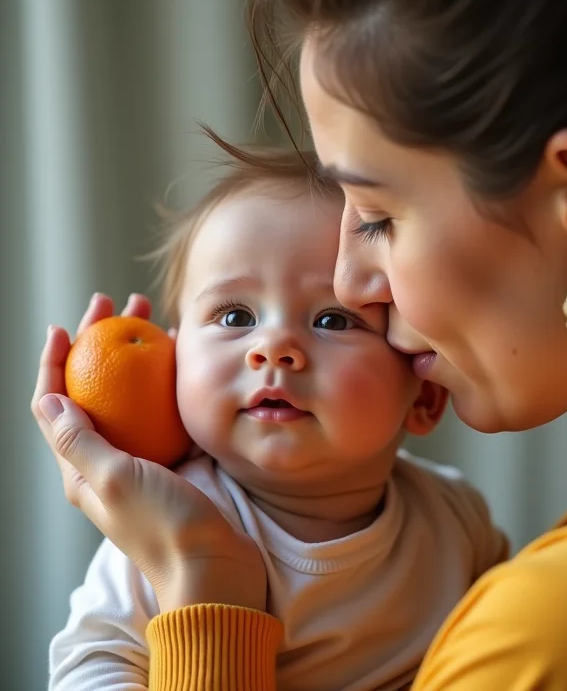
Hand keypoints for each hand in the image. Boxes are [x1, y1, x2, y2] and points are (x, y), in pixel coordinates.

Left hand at [31, 293, 266, 612]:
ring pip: (133, 392)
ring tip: (152, 318)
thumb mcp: (112, 480)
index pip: (54, 405)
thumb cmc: (161, 526)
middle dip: (100, 342)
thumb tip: (49, 398)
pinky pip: (167, 407)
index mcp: (81, 468)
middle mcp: (109, 458)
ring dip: (137, 352)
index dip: (53, 363)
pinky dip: (171, 377)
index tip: (66, 326)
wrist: (213, 566)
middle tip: (117, 304)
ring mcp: (144, 456)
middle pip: (95, 388)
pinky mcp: (176, 457)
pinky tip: (184, 357)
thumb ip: (79, 440)